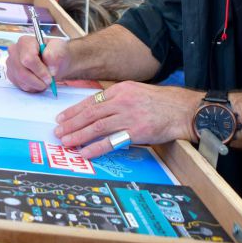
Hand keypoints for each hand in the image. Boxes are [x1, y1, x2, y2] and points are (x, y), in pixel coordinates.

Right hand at [7, 33, 70, 92]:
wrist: (53, 61)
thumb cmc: (55, 52)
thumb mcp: (60, 48)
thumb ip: (55, 54)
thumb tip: (50, 67)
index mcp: (25, 41)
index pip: (28, 59)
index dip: (40, 70)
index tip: (50, 76)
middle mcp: (14, 51)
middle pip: (22, 72)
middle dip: (38, 80)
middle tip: (49, 81)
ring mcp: (11, 63)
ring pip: (22, 81)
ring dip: (36, 84)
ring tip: (44, 80)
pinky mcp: (12, 74)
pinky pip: (21, 86)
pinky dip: (32, 87)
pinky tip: (38, 81)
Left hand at [53, 82, 200, 157]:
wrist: (183, 109)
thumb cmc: (161, 102)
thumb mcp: (136, 91)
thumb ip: (117, 98)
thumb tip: (97, 110)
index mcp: (120, 90)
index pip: (91, 101)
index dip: (73, 111)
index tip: (61, 117)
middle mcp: (122, 101)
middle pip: (90, 114)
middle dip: (71, 123)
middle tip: (57, 131)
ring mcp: (129, 117)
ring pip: (96, 127)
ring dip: (78, 135)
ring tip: (65, 141)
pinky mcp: (137, 132)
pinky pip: (111, 141)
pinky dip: (96, 147)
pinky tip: (85, 152)